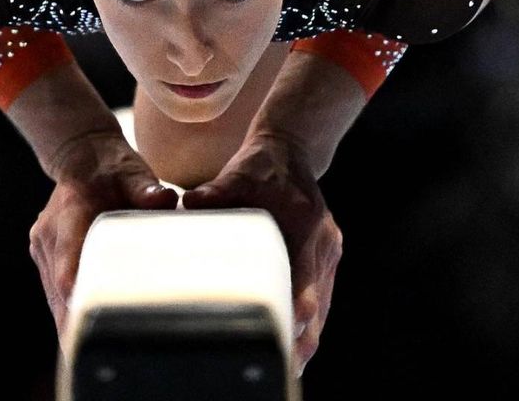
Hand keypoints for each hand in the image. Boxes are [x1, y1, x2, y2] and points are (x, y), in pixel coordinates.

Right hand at [28, 130, 179, 344]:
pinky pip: (55, 293)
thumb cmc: (112, 166)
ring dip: (71, 325)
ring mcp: (44, 249)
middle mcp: (49, 236)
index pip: (68, 264)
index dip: (77, 296)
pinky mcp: (47, 258)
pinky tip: (86, 338)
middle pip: (59, 292)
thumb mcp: (131, 170)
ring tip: (92, 355)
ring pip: (54, 298)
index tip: (89, 324)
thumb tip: (166, 199)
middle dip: (77, 324)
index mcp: (68, 215)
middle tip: (98, 354)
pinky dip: (69, 313)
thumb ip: (145, 186)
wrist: (81, 155)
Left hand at [181, 132, 342, 377]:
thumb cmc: (261, 164)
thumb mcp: (240, 172)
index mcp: (308, 222)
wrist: (290, 150)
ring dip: (309, 335)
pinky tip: (295, 349)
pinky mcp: (324, 259)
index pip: (306, 271)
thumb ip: (218, 189)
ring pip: (323, 304)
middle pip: (318, 298)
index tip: (290, 329)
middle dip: (304, 333)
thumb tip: (190, 202)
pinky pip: (321, 297)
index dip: (299, 302)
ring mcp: (328, 251)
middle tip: (286, 364)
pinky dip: (310, 322)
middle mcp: (324, 241)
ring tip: (290, 367)